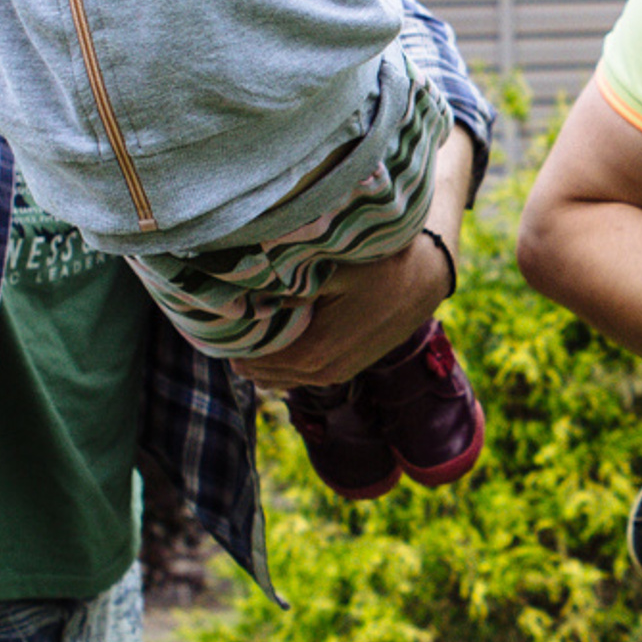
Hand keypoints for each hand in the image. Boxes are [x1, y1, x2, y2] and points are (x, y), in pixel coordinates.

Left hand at [239, 127, 472, 387]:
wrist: (427, 276)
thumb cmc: (379, 265)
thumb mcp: (330, 267)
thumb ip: (287, 283)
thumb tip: (242, 291)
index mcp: (315, 351)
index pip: (253, 359)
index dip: (230, 339)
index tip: (214, 317)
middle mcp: (324, 372)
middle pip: (263, 372)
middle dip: (242, 348)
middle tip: (221, 320)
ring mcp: (337, 373)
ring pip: (280, 376)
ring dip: (261, 355)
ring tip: (244, 325)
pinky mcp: (346, 367)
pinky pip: (300, 372)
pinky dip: (282, 358)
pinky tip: (274, 333)